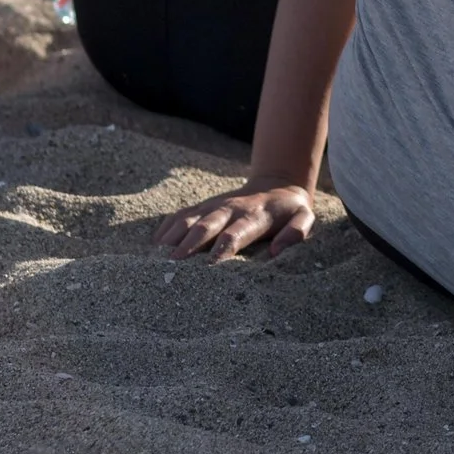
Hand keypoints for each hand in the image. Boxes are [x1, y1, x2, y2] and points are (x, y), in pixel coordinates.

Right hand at [154, 181, 316, 259]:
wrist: (276, 184)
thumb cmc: (289, 211)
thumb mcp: (304, 218)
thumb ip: (296, 232)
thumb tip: (275, 251)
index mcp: (255, 215)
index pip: (235, 234)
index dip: (221, 250)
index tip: (207, 269)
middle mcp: (230, 208)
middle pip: (205, 226)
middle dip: (188, 246)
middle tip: (170, 267)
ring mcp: (212, 205)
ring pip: (186, 219)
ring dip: (170, 239)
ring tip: (152, 261)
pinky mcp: (200, 206)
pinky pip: (177, 216)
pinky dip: (163, 230)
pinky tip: (149, 250)